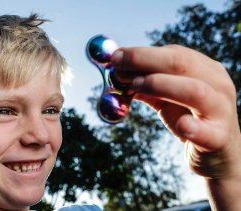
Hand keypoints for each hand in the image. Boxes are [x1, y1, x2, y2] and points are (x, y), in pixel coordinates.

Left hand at [111, 45, 240, 179]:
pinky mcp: (220, 138)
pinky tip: (181, 125)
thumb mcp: (166, 98)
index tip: (115, 57)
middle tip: (117, 67)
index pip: (173, 53)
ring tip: (135, 86)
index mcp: (205, 69)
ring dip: (160, 85)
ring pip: (195, 90)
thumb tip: (115, 72)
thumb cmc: (189, 118)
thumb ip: (145, 85)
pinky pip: (207, 132)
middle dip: (144, 60)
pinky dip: (193, 127)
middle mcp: (217, 84)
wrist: (218, 153)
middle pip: (182, 63)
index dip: (141, 53)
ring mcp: (221, 110)